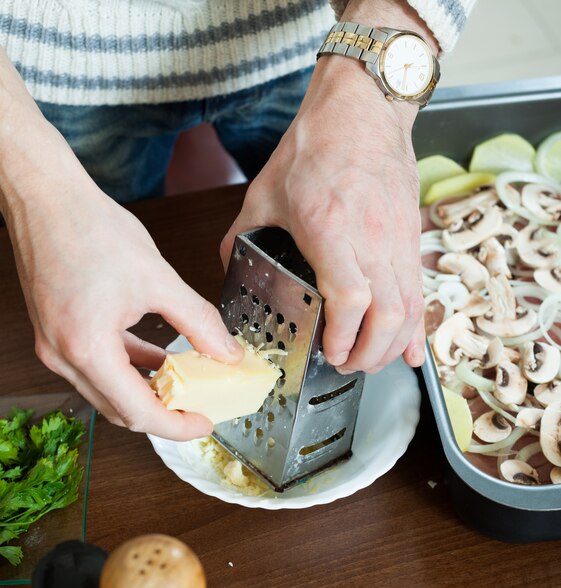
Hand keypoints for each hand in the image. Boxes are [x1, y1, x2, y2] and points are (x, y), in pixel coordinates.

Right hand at [1, 105, 242, 440]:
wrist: (48, 198)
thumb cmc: (91, 229)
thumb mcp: (158, 279)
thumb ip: (198, 321)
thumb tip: (225, 351)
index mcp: (86, 348)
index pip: (138, 411)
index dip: (176, 426)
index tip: (204, 422)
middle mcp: (63, 356)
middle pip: (119, 409)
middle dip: (163, 413)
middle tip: (198, 405)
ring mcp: (54, 346)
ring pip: (107, 390)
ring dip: (146, 391)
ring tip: (184, 383)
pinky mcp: (56, 332)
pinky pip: (97, 365)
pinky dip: (129, 368)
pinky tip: (157, 357)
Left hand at [221, 54, 424, 373]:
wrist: (363, 110)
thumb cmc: (316, 146)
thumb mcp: (264, 193)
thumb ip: (239, 237)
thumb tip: (229, 267)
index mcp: (330, 229)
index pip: (350, 299)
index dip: (343, 337)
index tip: (329, 353)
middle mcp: (372, 239)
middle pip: (387, 315)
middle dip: (368, 354)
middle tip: (346, 366)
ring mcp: (398, 240)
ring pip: (409, 309)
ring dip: (391, 346)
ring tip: (371, 361)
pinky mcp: (412, 238)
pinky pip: (420, 292)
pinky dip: (416, 327)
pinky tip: (411, 349)